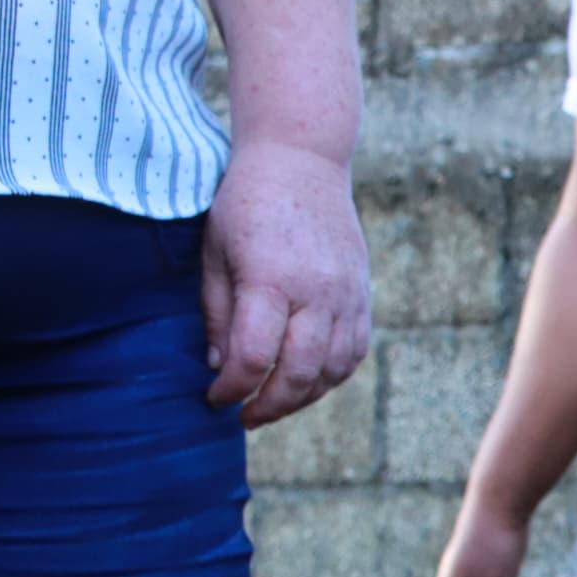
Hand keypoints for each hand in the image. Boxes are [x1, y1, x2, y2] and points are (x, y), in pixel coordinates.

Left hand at [200, 141, 371, 426]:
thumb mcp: (214, 253)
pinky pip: (354, 351)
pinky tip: (307, 379)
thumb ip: (218, 313)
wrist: (303, 161)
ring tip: (274, 402)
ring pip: (332, 370)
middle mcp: (316, 291)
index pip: (254, 357)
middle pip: (298, 373)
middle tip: (244, 416)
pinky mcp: (362, 294)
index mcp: (271, 278)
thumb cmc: (245, 204)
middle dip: (268, 405)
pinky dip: (331, 375)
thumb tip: (221, 366)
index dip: (231, 389)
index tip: (214, 397)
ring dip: (302, 397)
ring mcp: (346, 295)